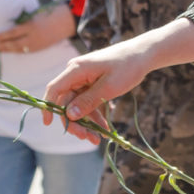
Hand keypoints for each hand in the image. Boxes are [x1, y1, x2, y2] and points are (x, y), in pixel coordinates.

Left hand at [0, 4, 78, 56]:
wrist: (67, 21)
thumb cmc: (51, 13)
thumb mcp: (36, 15)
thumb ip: (26, 22)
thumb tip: (13, 29)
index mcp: (32, 26)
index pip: (14, 32)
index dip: (4, 36)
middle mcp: (34, 37)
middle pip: (16, 43)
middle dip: (5, 45)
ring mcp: (38, 43)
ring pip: (21, 48)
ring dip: (10, 49)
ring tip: (1, 49)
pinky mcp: (42, 47)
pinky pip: (28, 50)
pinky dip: (19, 50)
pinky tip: (14, 50)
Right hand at [43, 18, 193, 139]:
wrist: (145, 54)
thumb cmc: (127, 66)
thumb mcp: (109, 87)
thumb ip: (88, 101)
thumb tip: (69, 115)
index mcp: (76, 70)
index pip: (55, 90)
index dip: (49, 108)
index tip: (49, 125)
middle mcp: (77, 74)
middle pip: (67, 102)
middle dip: (75, 122)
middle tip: (87, 138)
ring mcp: (85, 79)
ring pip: (79, 105)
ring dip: (87, 123)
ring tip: (98, 139)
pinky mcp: (94, 84)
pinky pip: (89, 103)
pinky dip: (96, 116)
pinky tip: (104, 129)